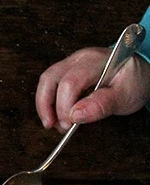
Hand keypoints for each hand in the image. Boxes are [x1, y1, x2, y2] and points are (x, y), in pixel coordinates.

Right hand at [35, 47, 149, 131]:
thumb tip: (76, 114)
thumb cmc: (133, 81)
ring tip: (53, 123)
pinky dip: (49, 102)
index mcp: (95, 61)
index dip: (64, 106)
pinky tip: (57, 115)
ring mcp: (72, 63)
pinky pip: (51, 85)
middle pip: (50, 78)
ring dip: (45, 105)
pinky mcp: (68, 71)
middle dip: (46, 105)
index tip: (69, 124)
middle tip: (53, 126)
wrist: (138, 72)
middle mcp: (80, 59)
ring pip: (46, 81)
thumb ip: (101, 105)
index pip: (70, 82)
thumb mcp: (124, 96)